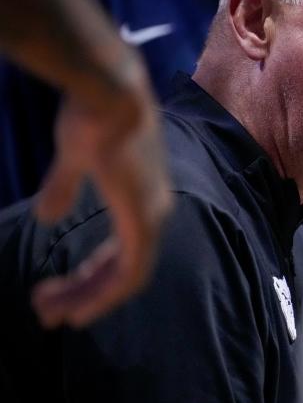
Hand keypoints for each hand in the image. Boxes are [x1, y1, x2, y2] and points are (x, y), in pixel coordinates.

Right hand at [30, 79, 171, 327]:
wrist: (107, 92)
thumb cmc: (91, 115)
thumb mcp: (73, 157)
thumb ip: (64, 187)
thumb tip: (48, 217)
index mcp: (143, 198)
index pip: (122, 252)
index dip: (91, 277)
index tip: (58, 293)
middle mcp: (156, 211)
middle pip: (123, 270)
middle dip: (84, 293)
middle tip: (45, 310)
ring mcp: (152, 218)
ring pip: (124, 277)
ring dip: (86, 297)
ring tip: (48, 311)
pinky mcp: (144, 220)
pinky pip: (129, 273)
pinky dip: (102, 295)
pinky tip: (76, 311)